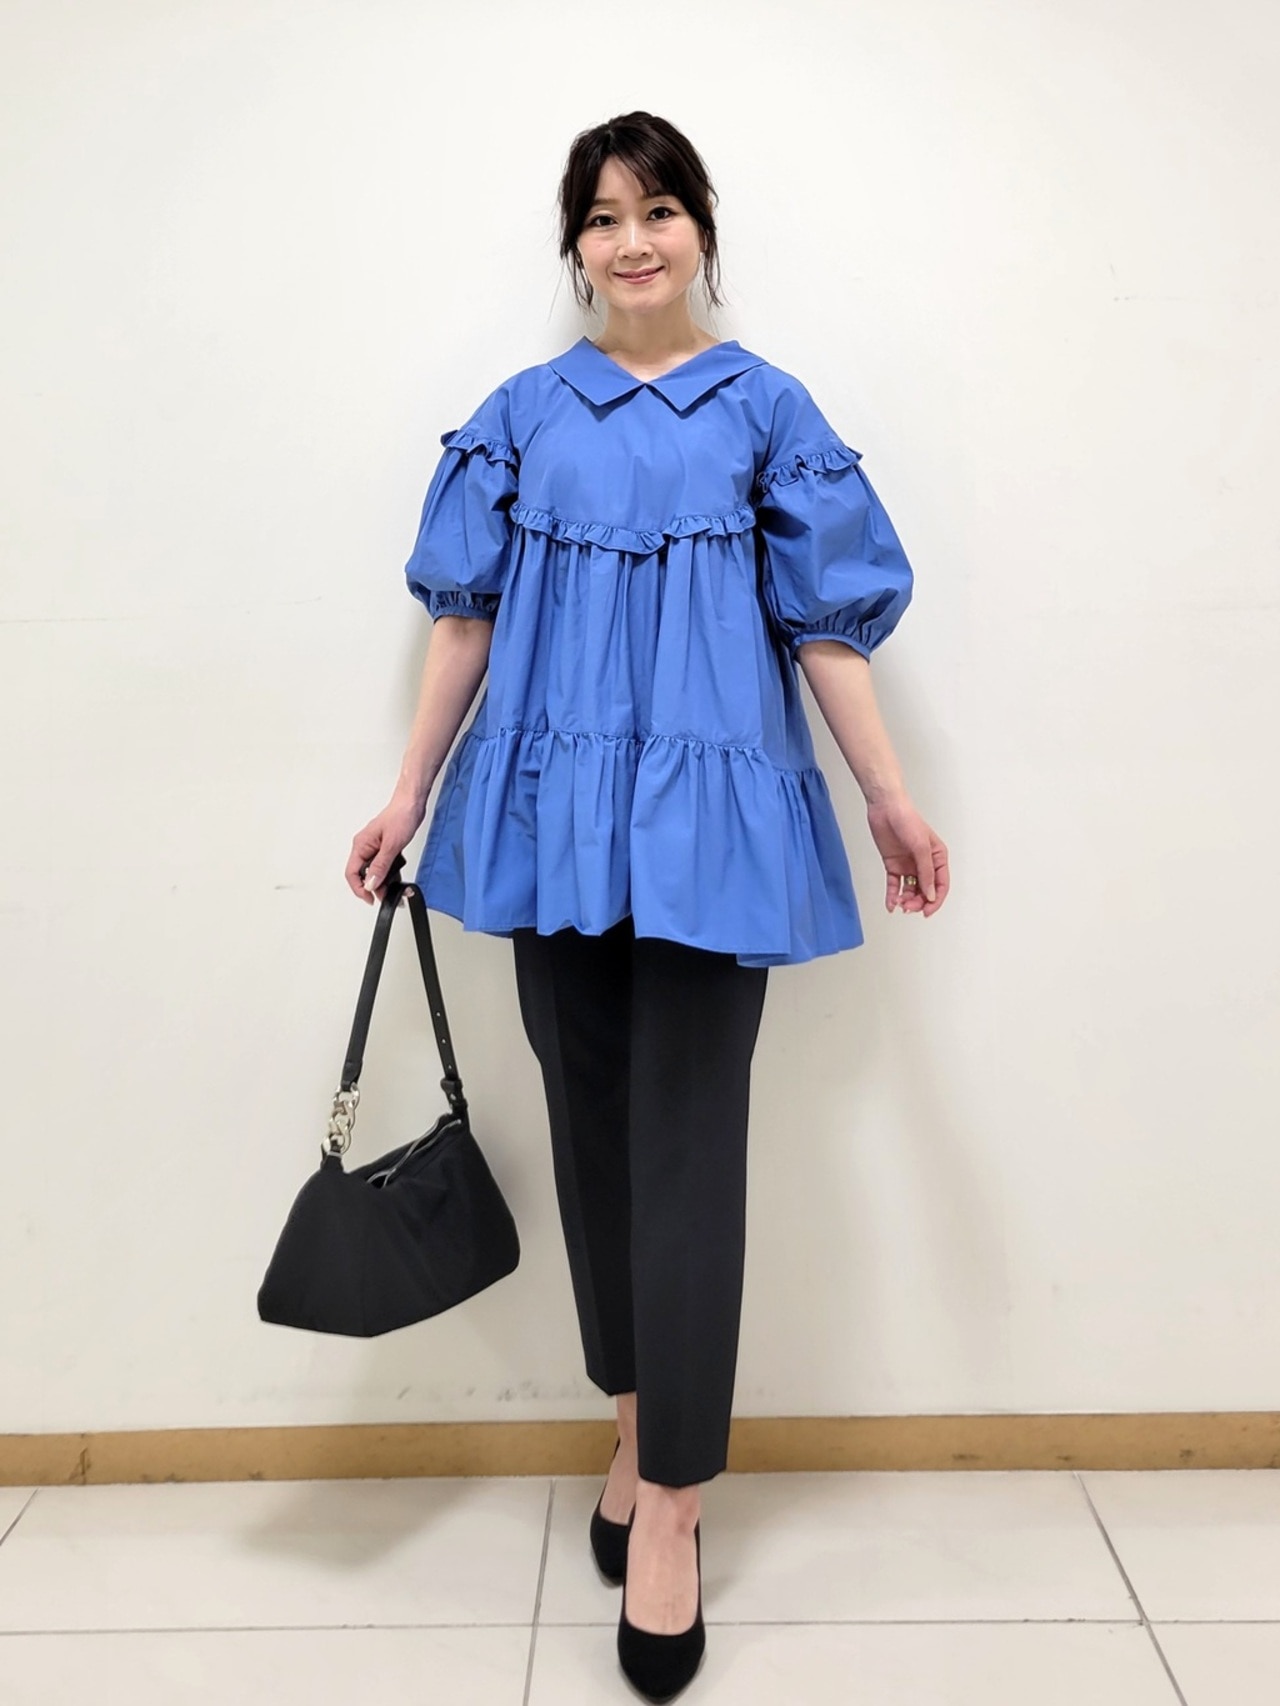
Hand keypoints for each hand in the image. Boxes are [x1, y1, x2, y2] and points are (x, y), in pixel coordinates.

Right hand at [345, 796, 425, 902]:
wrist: (412, 804)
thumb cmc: (400, 816)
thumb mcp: (391, 845)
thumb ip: (380, 866)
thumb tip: (371, 883)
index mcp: (361, 845)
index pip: (352, 873)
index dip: (359, 888)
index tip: (370, 899)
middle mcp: (366, 847)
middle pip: (364, 875)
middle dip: (375, 888)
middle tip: (387, 897)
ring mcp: (376, 848)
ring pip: (375, 872)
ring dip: (385, 883)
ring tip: (396, 891)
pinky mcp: (386, 848)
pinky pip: (385, 866)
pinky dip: (391, 874)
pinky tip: (399, 881)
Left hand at [866, 793, 949, 915]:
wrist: (885, 808)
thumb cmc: (907, 820)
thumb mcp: (921, 847)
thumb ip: (926, 872)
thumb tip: (931, 894)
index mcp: (938, 857)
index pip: (941, 885)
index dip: (936, 900)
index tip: (927, 911)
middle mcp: (924, 863)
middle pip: (925, 891)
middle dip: (919, 902)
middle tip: (909, 908)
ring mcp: (908, 865)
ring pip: (910, 890)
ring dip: (906, 900)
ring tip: (899, 904)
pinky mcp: (893, 865)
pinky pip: (894, 885)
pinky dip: (892, 896)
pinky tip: (890, 904)